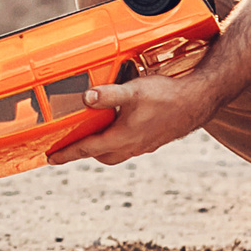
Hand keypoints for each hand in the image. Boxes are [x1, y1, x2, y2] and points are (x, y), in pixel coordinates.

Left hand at [44, 72, 217, 166]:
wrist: (200, 100)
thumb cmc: (167, 95)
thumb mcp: (133, 91)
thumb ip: (108, 95)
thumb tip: (84, 98)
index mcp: (122, 138)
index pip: (87, 149)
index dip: (66, 154)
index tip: (50, 159)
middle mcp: (132, 146)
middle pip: (100, 155)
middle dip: (82, 153)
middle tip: (67, 147)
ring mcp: (145, 145)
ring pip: (116, 153)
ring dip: (101, 148)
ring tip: (90, 137)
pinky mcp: (154, 140)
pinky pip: (129, 147)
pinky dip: (117, 142)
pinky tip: (120, 128)